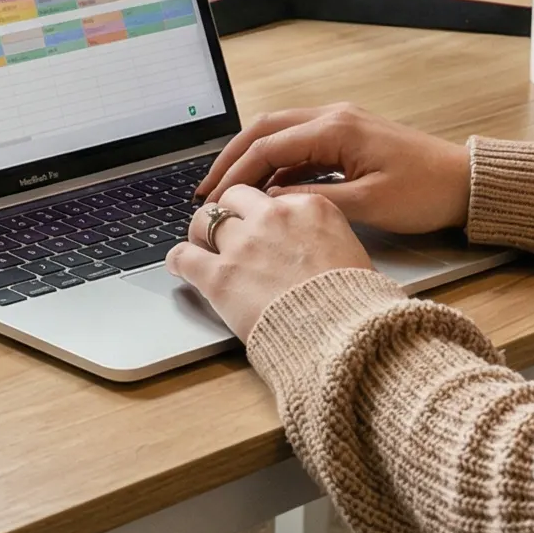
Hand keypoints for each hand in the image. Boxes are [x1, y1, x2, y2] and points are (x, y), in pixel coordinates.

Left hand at [165, 185, 376, 335]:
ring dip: (200, 232)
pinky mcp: (220, 276)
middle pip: (235, 198)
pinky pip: (184, 256)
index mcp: (309, 208)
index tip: (259, 224)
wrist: (345, 336)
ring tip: (198, 245)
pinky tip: (178, 265)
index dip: (262, 213)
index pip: (274, 196)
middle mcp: (273, 217)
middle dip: (228, 212)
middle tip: (225, 230)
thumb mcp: (352, 254)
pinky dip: (177, 260)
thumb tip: (316, 248)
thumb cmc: (356, 305)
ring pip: (204, 220)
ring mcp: (244, 245)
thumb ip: (325, 239)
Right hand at [194, 104, 470, 233]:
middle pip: (265, 129)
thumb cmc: (425, 193)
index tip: (212, 198)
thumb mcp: (367, 205)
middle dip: (232, 158)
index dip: (235, 173)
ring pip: (281, 134)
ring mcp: (341, 124)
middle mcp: (333, 117)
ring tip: (230, 191)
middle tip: (208, 189)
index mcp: (334, 128)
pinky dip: (278, 164)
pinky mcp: (349, 138)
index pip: (268, 146)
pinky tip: (268, 191)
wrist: (466, 184)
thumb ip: (312, 201)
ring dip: (253, 159)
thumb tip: (268, 206)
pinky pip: (301, 145)